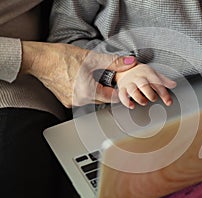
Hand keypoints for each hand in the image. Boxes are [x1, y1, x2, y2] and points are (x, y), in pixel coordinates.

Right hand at [20, 41, 136, 106]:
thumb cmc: (60, 58)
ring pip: (92, 99)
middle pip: (103, 99)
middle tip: (111, 78)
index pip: (112, 98)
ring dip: (98, 90)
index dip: (119, 90)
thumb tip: (129, 62)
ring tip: (98, 77)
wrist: (38, 59)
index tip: (122, 84)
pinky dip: (87, 90)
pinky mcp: (65, 99)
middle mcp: (79, 101)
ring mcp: (71, 102)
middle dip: (109, 90)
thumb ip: (113, 62)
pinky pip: (82, 98)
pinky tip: (85, 80)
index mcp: (88, 93)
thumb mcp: (91, 58)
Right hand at [115, 63, 176, 108]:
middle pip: (144, 85)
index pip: (157, 83)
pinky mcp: (122, 88)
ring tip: (144, 102)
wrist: (125, 67)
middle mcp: (138, 78)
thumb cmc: (142, 73)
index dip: (164, 93)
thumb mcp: (154, 74)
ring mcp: (129, 83)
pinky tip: (132, 106)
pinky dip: (126, 101)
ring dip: (139, 98)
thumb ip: (164, 80)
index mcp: (148, 74)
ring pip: (133, 90)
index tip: (169, 102)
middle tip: (154, 99)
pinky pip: (122, 95)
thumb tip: (174, 85)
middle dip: (150, 93)